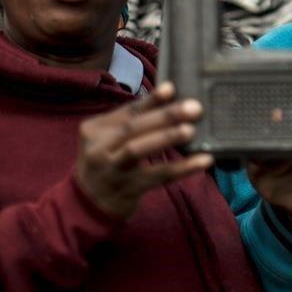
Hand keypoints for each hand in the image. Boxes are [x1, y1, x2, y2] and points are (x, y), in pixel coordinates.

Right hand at [75, 82, 213, 219]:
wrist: (88, 203)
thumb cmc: (106, 160)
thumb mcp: (108, 138)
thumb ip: (131, 120)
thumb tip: (171, 95)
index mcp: (94, 129)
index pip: (126, 111)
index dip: (150, 100)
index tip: (172, 88)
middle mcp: (99, 148)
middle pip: (132, 128)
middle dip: (164, 116)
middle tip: (194, 107)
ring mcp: (112, 170)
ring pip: (138, 150)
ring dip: (166, 138)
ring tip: (191, 130)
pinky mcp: (128, 189)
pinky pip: (159, 176)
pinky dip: (183, 168)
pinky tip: (204, 160)